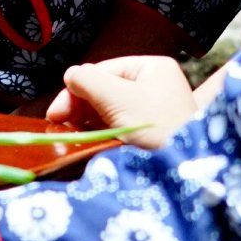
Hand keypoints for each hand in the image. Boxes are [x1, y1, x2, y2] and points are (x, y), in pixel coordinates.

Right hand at [45, 56, 198, 146]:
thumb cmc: (154, 127)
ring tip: (72, 135)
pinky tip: (90, 142)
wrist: (184, 172)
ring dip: (90, 122)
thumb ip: (87, 80)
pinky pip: (121, 127)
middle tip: (59, 125)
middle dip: (81, 107)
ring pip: (111, 110)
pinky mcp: (152, 135)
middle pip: (106, 90)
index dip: (76, 89)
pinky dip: (104, 134)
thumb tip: (70, 75)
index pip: (103, 70)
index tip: (56, 113)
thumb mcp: (116, 97)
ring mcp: (155, 111)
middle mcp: (156, 85)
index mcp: (152, 67)